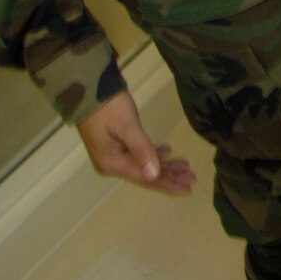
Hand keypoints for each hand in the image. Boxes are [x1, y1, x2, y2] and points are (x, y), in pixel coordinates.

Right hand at [77, 91, 194, 195]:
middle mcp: (112, 164)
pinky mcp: (115, 144)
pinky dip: (153, 153)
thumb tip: (154, 175)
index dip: (168, 184)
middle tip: (192, 176)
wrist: (88, 89)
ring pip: (144, 164)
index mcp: (113, 163)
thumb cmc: (109, 107)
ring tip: (185, 165)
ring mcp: (113, 154)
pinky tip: (167, 151)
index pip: (145, 178)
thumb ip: (142, 150)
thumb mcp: (128, 127)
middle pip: (146, 174)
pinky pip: (138, 154)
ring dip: (164, 164)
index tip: (187, 189)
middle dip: (170, 175)